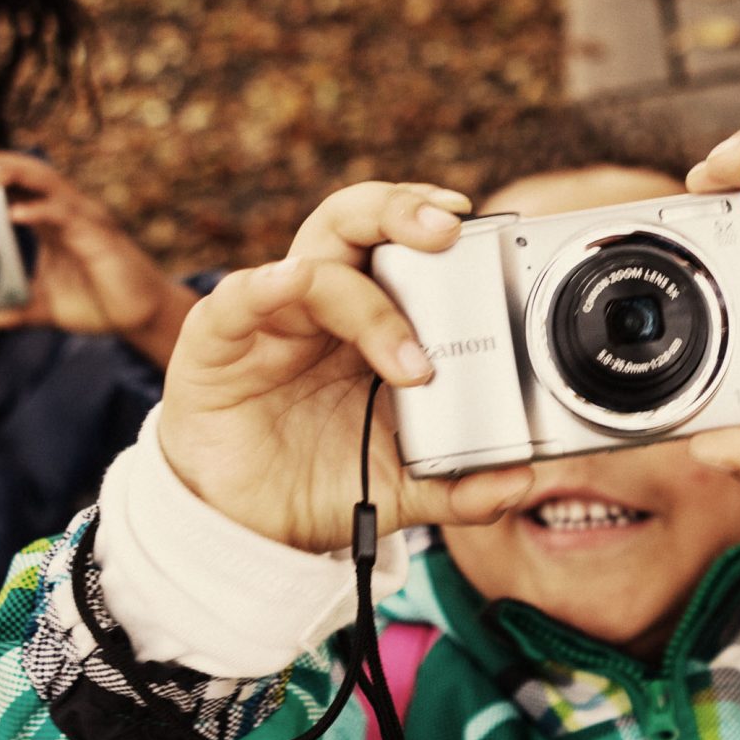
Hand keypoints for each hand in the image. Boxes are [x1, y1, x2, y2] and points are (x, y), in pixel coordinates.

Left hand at [0, 153, 194, 366]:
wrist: (141, 317)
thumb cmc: (98, 303)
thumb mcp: (42, 308)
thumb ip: (9, 310)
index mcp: (52, 221)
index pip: (16, 185)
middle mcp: (67, 212)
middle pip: (27, 173)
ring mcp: (84, 219)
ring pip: (47, 183)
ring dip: (13, 175)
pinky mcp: (99, 236)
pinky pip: (67, 215)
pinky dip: (41, 210)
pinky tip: (17, 213)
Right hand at [153, 183, 538, 553]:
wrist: (242, 527)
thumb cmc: (319, 479)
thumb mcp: (402, 485)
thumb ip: (461, 483)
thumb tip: (523, 479)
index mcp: (368, 320)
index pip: (398, 243)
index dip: (431, 221)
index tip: (476, 223)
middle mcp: (322, 306)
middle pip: (355, 221)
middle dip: (402, 211)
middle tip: (449, 229)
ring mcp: (270, 320)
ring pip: (313, 261)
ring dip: (370, 304)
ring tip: (411, 365)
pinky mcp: (216, 344)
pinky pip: (238, 298)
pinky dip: (265, 285)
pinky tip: (291, 282)